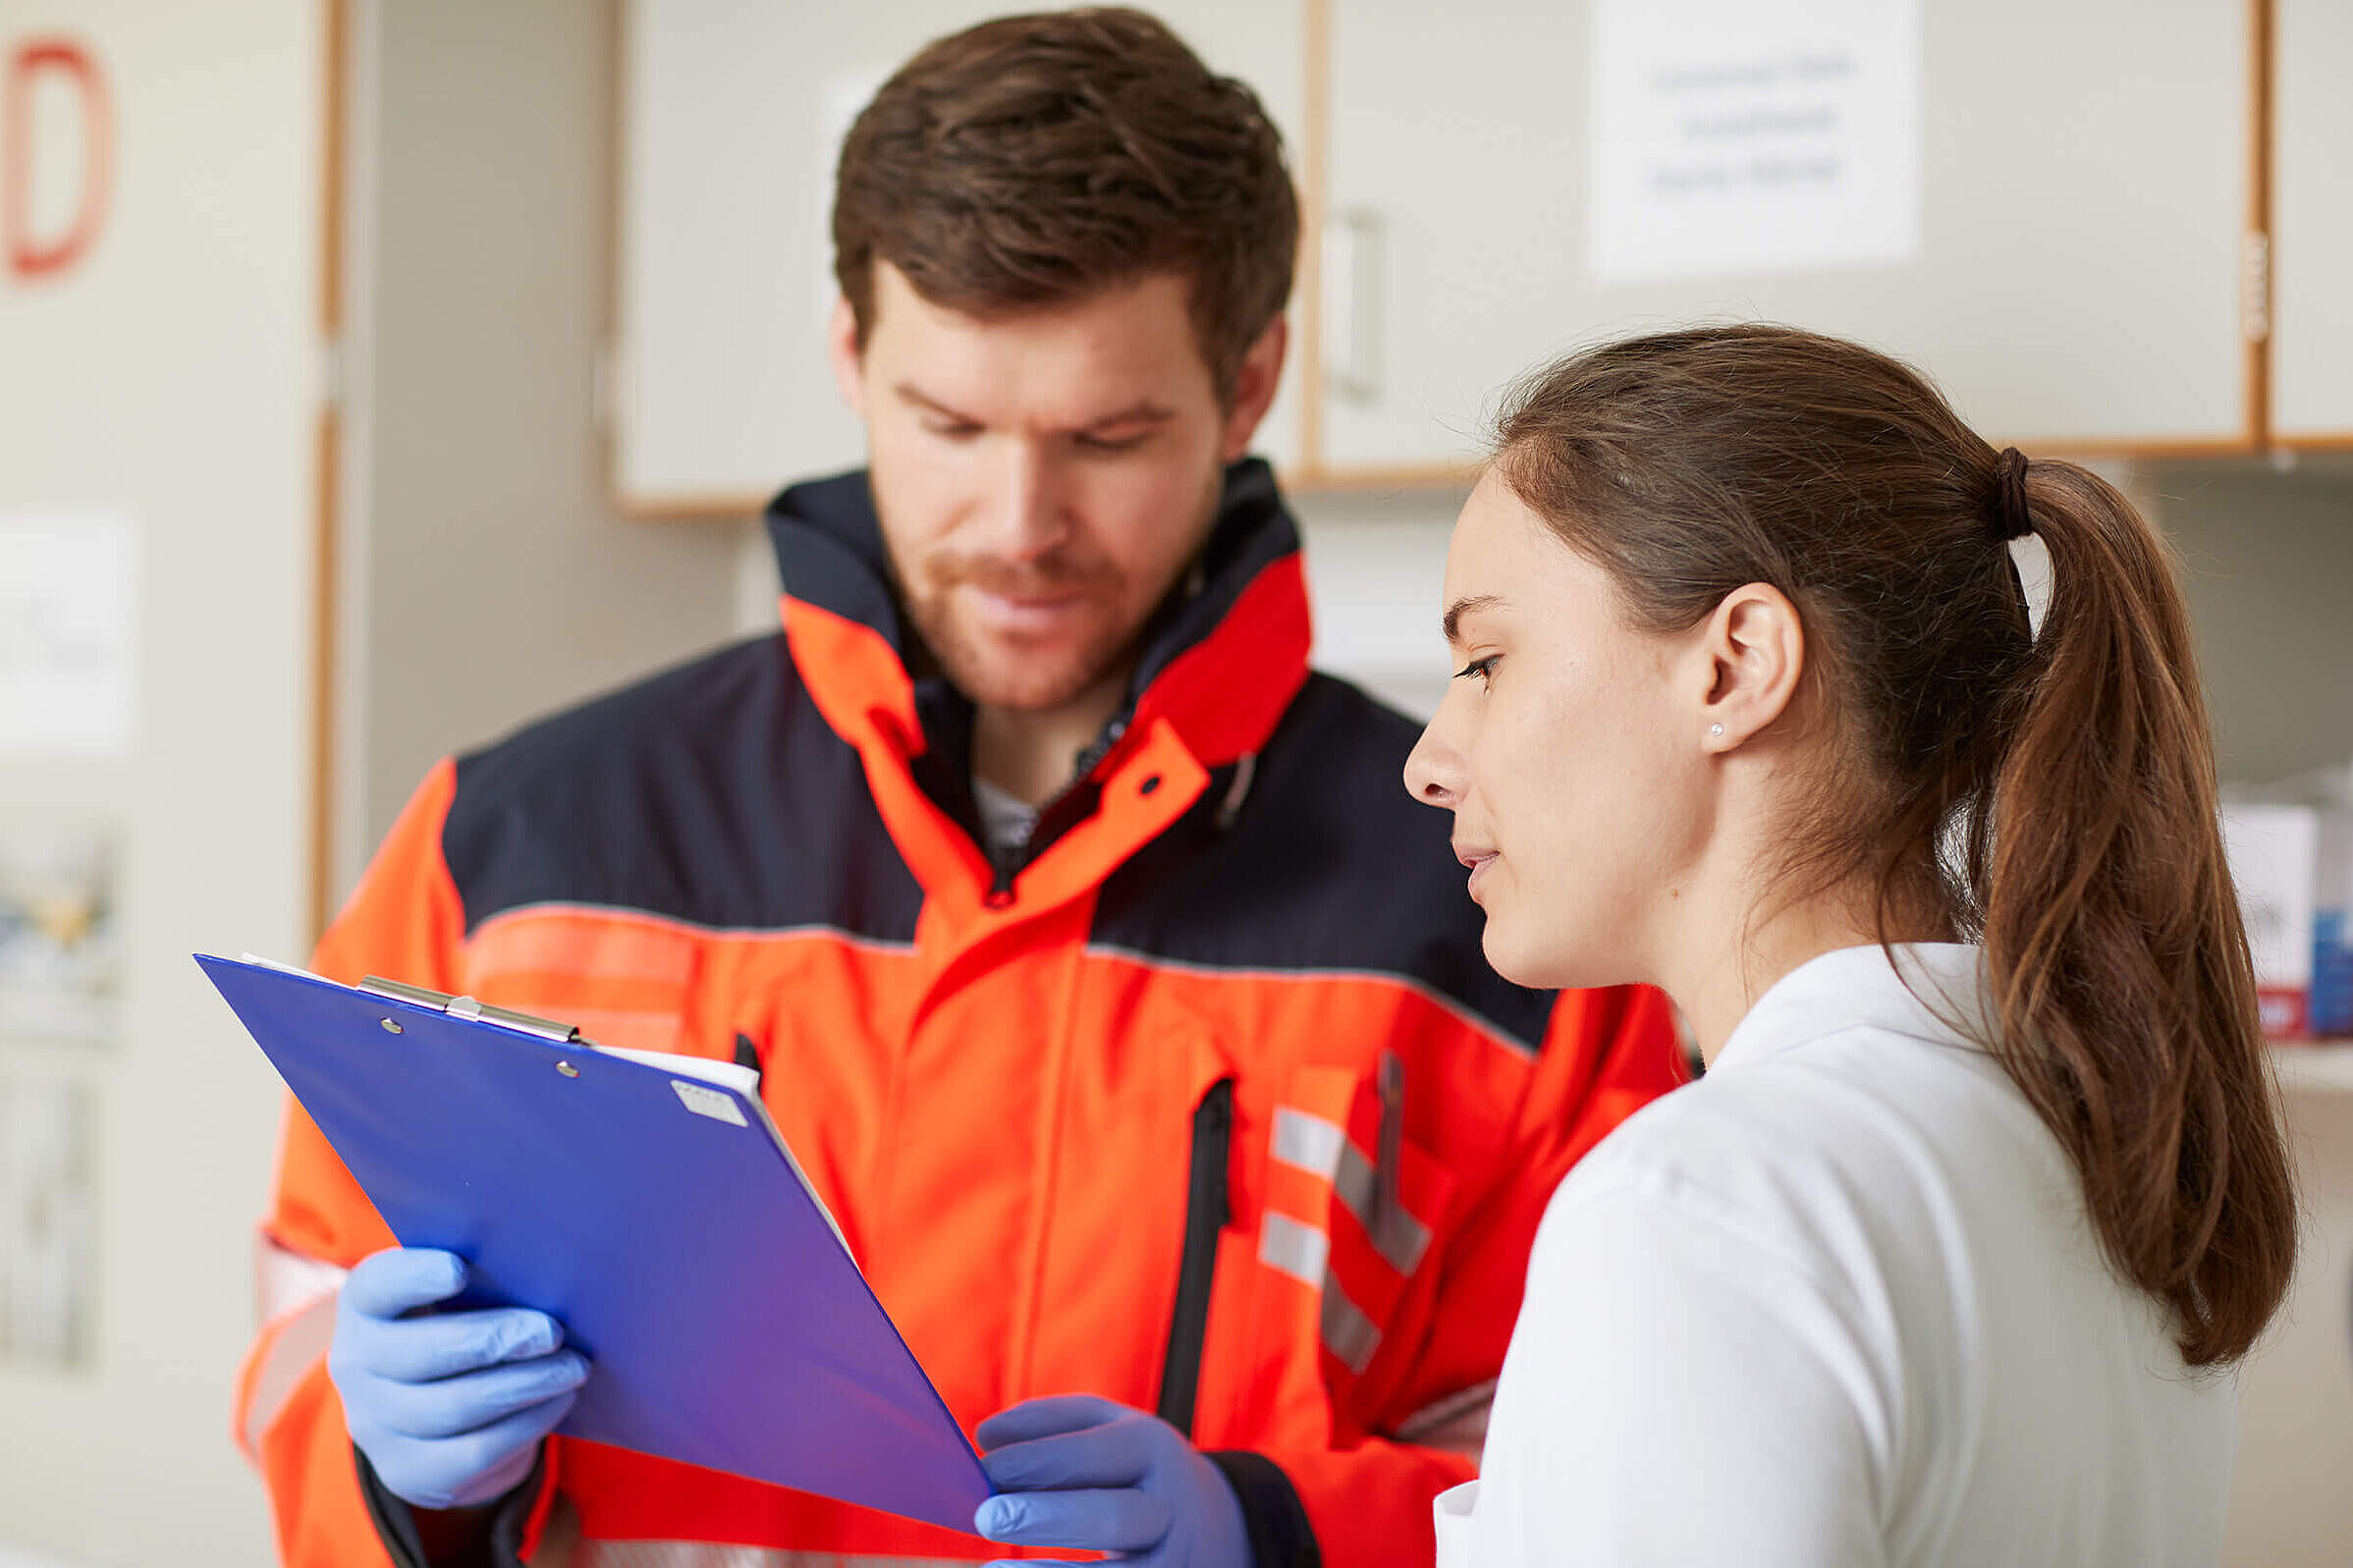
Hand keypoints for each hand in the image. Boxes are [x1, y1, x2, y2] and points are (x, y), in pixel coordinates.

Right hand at [329, 1247, 590, 1511]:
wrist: (433, 1407)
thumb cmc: (459, 1323)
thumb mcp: (456, 1295)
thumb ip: (484, 1277)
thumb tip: (547, 1271)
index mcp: (364, 1304)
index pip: (377, 1286)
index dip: (415, 1277)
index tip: (460, 1269)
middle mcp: (355, 1364)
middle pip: (422, 1354)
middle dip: (494, 1342)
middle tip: (551, 1332)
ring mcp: (374, 1424)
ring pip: (453, 1409)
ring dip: (523, 1387)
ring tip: (572, 1369)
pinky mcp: (407, 1472)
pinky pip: (473, 1453)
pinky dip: (525, 1425)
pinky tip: (559, 1400)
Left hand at [972, 1396, 1250, 1567]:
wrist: (1216, 1523)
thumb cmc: (1135, 1470)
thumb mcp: (1107, 1429)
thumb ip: (1048, 1422)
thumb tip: (985, 1438)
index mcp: (1153, 1450)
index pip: (1094, 1453)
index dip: (1037, 1460)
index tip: (986, 1468)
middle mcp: (1168, 1508)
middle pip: (1111, 1517)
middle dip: (1045, 1517)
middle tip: (986, 1518)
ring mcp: (1174, 1561)